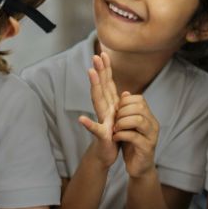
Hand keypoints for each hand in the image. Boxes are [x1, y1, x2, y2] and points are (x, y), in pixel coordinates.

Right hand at [78, 53, 119, 168]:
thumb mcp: (119, 117)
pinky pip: (95, 129)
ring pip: (97, 101)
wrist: (106, 154)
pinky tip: (81, 119)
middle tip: (95, 56)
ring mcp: (101, 120)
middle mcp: (104, 109)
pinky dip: (88, 124)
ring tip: (91, 73)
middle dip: (99, 71)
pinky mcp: (102, 135)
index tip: (104, 54)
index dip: (106, 69)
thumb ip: (120, 104)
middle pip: (101, 87)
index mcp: (110, 105)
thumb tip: (126, 92)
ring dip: (94, 87)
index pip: (108, 84)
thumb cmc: (113, 135)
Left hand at [113, 92, 158, 178]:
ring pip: (138, 120)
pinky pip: (134, 137)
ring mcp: (152, 136)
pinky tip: (116, 138)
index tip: (116, 110)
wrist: (137, 166)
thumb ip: (126, 110)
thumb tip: (125, 93)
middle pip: (140, 108)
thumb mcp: (127, 125)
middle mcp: (153, 124)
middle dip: (122, 112)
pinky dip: (122, 135)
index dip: (125, 102)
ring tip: (115, 129)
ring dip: (122, 123)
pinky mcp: (147, 148)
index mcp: (148, 117)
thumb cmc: (131, 144)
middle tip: (114, 121)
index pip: (140, 99)